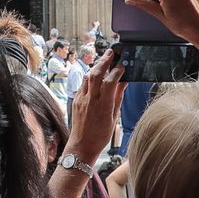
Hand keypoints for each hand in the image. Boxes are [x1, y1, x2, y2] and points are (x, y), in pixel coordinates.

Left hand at [66, 47, 123, 162]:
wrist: (82, 145)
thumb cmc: (100, 135)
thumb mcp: (114, 117)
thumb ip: (118, 98)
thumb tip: (123, 83)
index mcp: (103, 106)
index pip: (110, 82)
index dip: (117, 71)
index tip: (123, 64)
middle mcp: (91, 100)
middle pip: (96, 74)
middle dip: (104, 61)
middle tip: (112, 52)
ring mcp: (81, 99)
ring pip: (88, 77)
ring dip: (97, 66)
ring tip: (105, 59)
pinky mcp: (76, 100)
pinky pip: (84, 83)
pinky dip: (91, 76)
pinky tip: (96, 73)